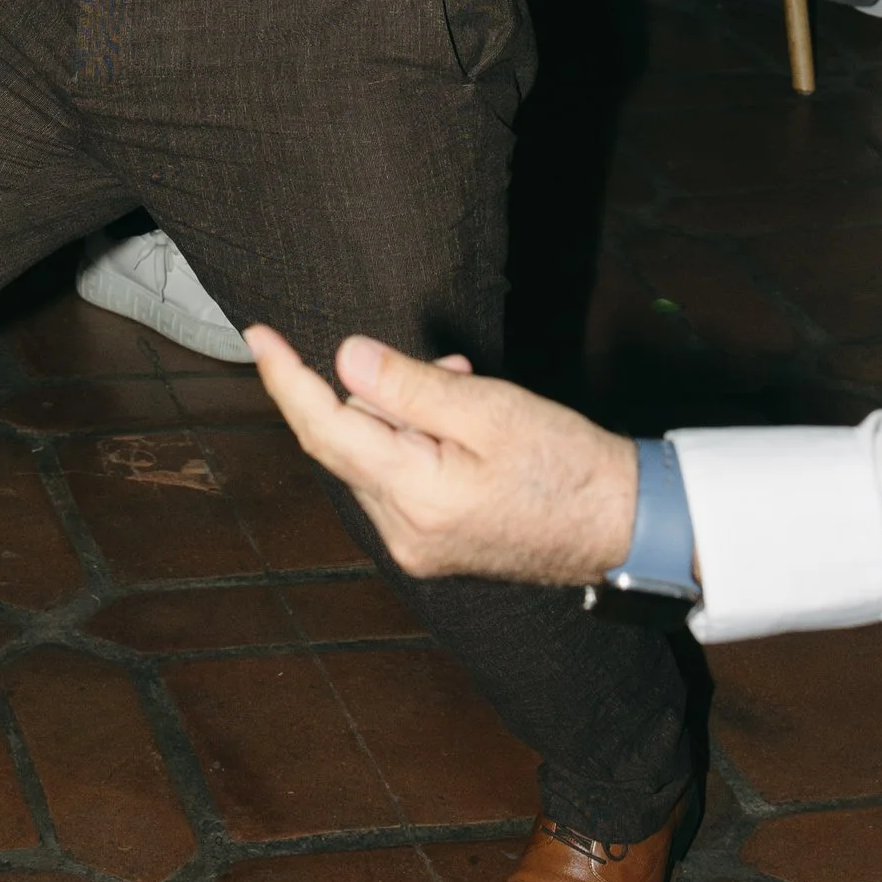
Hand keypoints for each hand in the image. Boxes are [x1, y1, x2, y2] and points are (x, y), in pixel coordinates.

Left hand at [247, 326, 641, 583]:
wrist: (623, 526)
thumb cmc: (568, 466)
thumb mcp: (489, 408)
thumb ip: (410, 385)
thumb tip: (344, 358)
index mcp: (414, 497)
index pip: (325, 429)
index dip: (287, 378)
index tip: (258, 335)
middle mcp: (403, 533)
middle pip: (346, 443)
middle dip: (375, 393)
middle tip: (443, 367)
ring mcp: (417, 546)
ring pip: (372, 458)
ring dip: (401, 416)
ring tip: (465, 391)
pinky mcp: (433, 546)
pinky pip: (397, 480)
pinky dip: (414, 443)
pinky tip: (460, 425)